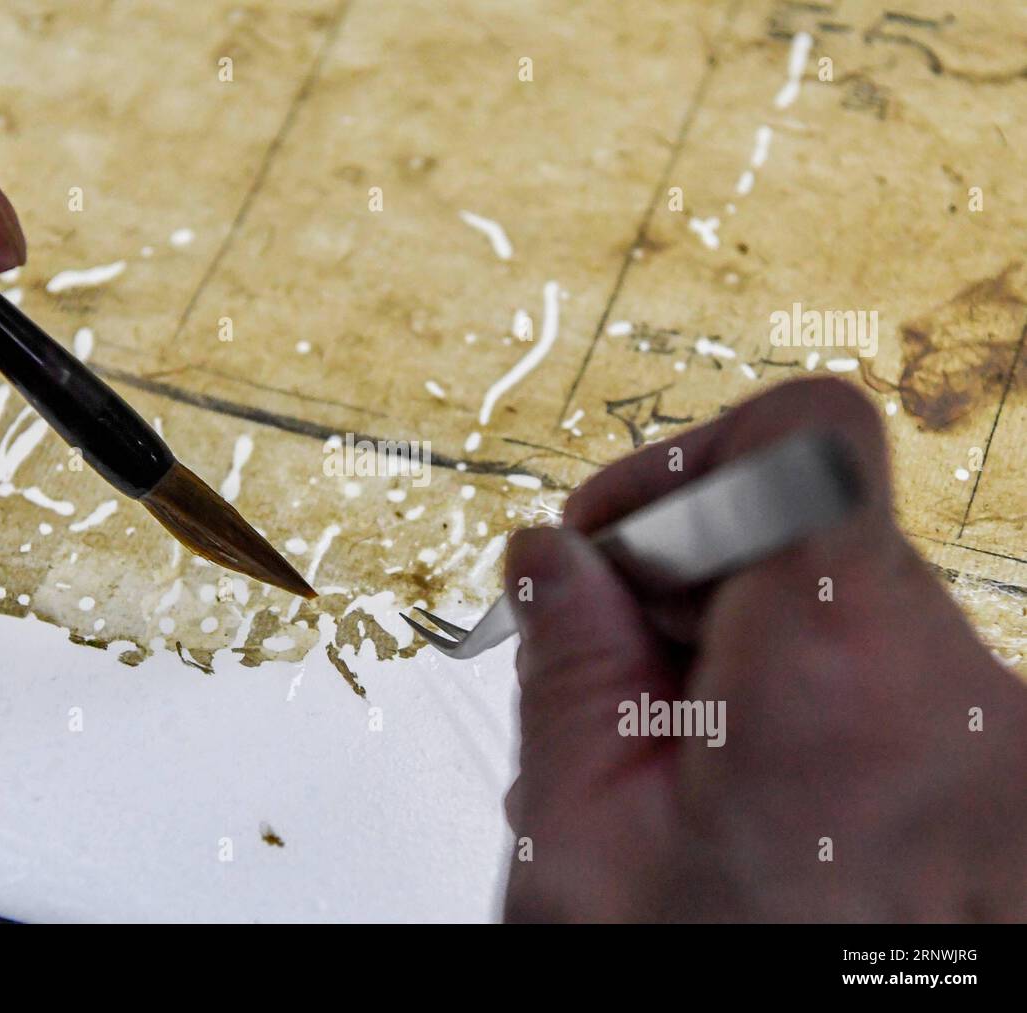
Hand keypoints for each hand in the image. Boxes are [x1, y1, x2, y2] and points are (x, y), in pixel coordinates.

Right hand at [503, 377, 1026, 921]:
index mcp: (838, 681)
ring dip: (745, 638)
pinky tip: (758, 783)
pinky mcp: (1011, 766)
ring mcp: (1007, 735)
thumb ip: (565, 668)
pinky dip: (806, 690)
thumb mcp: (578, 845)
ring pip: (848, 595)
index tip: (617, 547)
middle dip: (690, 570)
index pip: (806, 436)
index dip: (685, 464)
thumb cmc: (699, 985)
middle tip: (622, 674)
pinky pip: (892, 665)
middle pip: (810, 520)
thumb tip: (551, 560)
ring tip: (691, 758)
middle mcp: (960, 692)